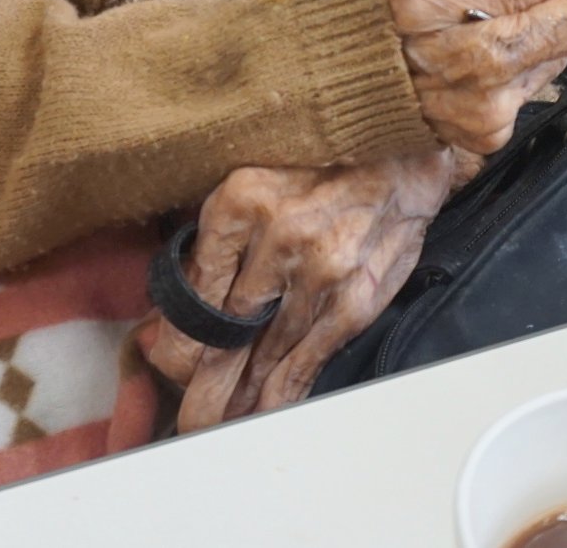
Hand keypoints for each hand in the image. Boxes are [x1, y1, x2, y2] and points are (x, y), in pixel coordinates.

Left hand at [145, 149, 453, 429]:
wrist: (403, 142)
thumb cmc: (323, 156)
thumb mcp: (254, 176)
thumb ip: (219, 235)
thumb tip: (181, 298)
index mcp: (241, 199)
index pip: (195, 290)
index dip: (176, 338)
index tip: (164, 361)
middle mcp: (279, 236)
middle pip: (226, 330)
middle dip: (201, 383)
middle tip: (184, 418)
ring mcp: (321, 271)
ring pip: (267, 351)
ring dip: (240, 396)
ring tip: (214, 424)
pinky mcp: (355, 296)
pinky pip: (311, 355)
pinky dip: (286, 389)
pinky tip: (266, 411)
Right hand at [386, 0, 566, 154]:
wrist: (342, 96)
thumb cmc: (381, 32)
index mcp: (423, 4)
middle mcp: (452, 57)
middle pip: (550, 30)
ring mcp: (471, 103)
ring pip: (549, 64)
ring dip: (550, 44)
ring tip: (530, 31)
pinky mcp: (484, 133)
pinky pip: (529, 95)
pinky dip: (527, 77)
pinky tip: (504, 69)